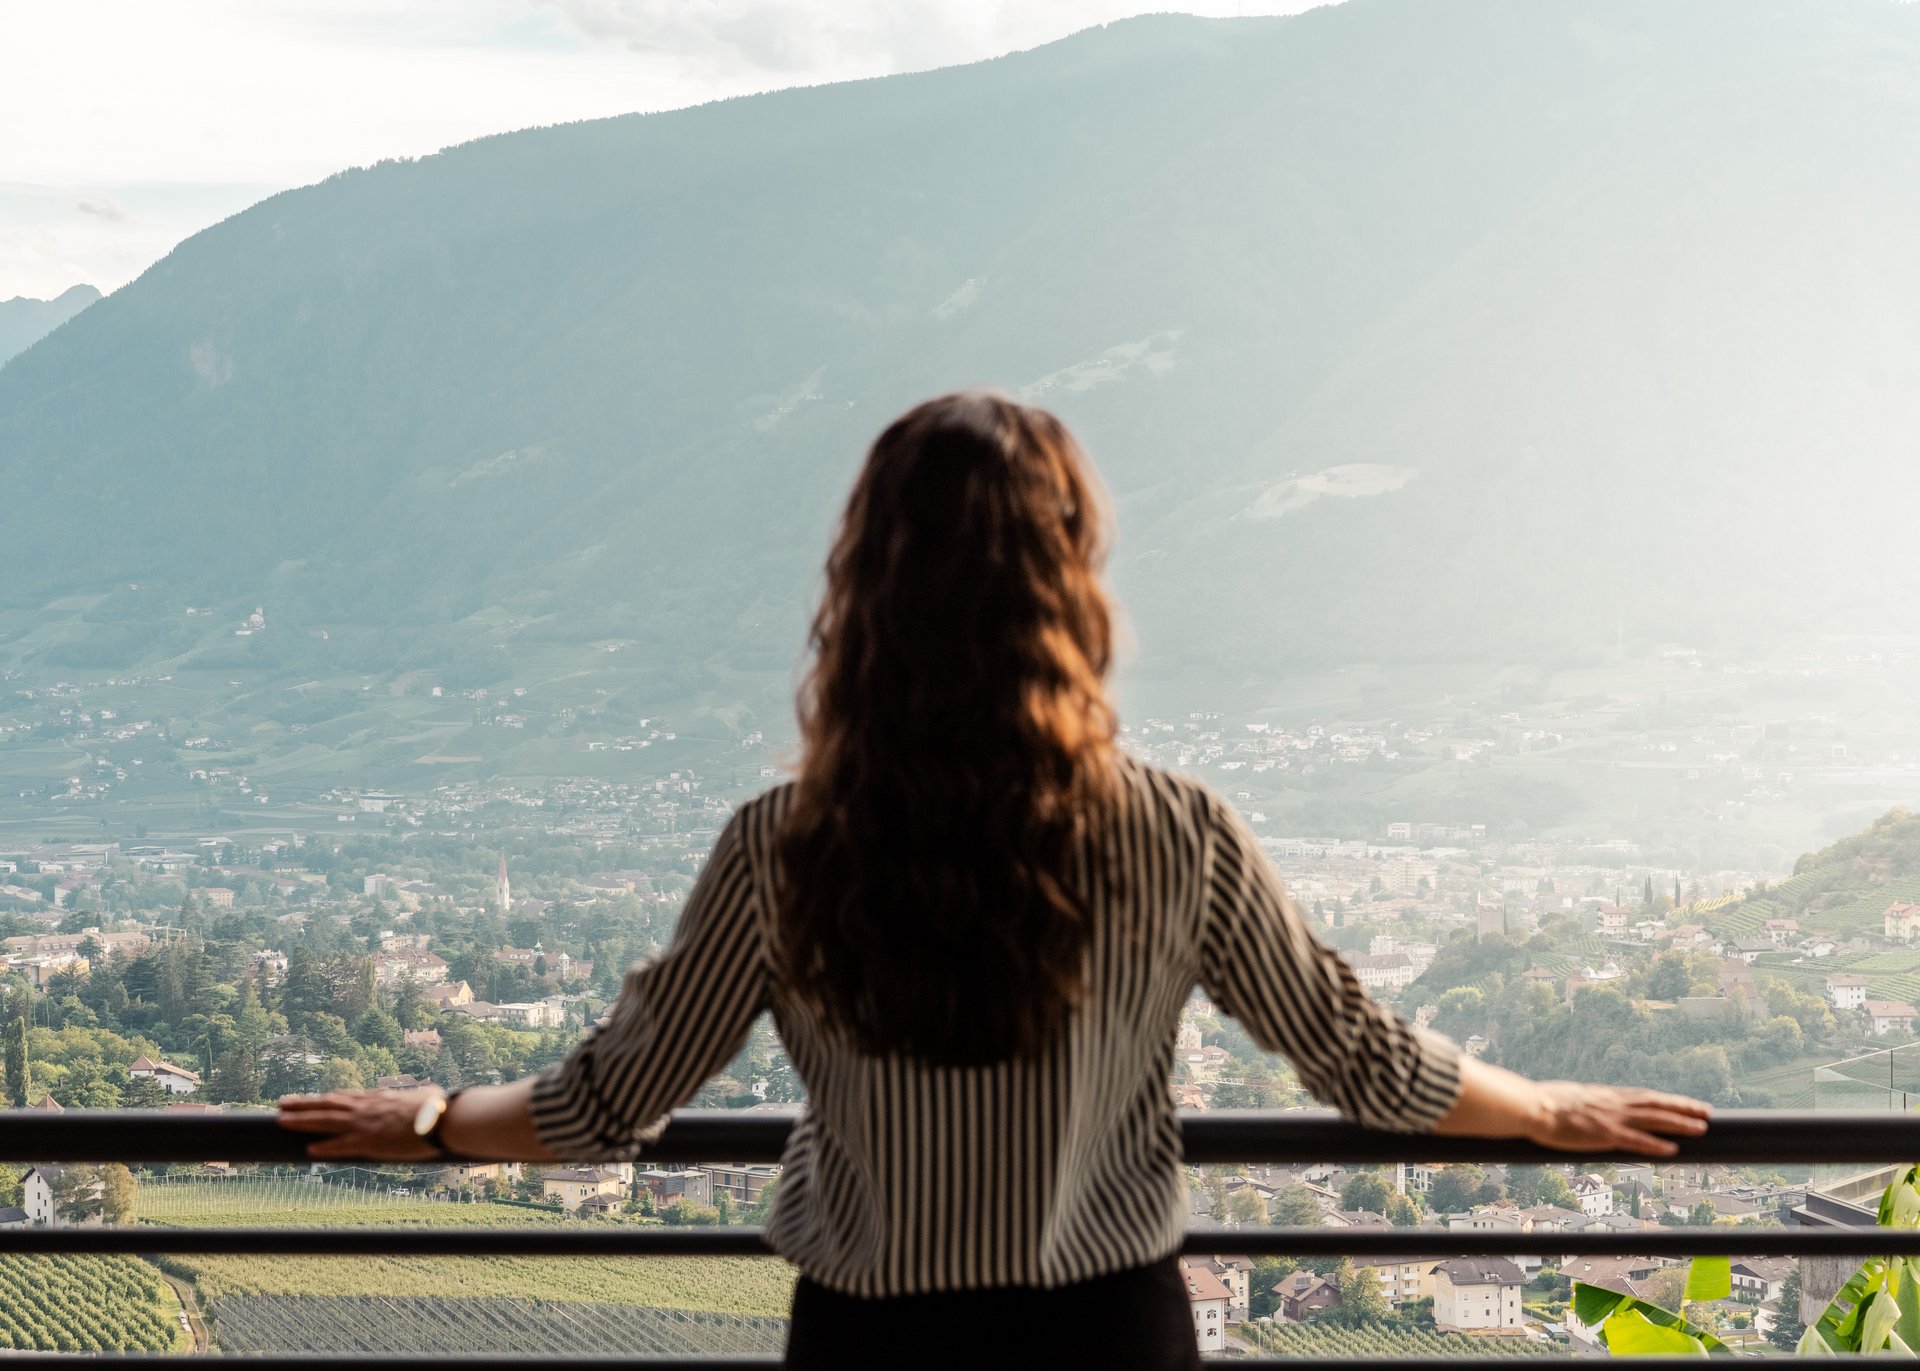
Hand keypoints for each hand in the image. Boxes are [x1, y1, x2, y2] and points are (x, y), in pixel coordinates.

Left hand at [278, 1087, 444, 1160]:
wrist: (443, 1119)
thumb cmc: (441, 1108)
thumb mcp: (427, 1096)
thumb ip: (419, 1097)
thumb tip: (429, 1095)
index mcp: (380, 1098)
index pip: (346, 1097)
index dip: (327, 1099)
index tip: (313, 1100)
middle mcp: (368, 1108)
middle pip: (328, 1104)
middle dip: (303, 1104)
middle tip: (282, 1104)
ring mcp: (366, 1124)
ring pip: (327, 1121)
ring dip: (302, 1121)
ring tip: (281, 1120)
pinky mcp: (370, 1142)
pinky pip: (342, 1145)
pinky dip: (325, 1147)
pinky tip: (309, 1150)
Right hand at [1526, 1082, 1710, 1156]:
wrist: (1531, 1106)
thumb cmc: (1543, 1103)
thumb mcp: (1570, 1098)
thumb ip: (1585, 1104)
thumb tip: (1587, 1107)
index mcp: (1605, 1095)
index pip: (1644, 1096)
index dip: (1667, 1100)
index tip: (1685, 1102)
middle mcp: (1613, 1104)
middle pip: (1655, 1104)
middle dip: (1683, 1108)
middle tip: (1706, 1111)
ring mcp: (1610, 1119)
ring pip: (1653, 1120)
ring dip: (1679, 1123)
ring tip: (1701, 1128)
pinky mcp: (1604, 1135)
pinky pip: (1635, 1141)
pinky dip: (1655, 1145)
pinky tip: (1672, 1150)